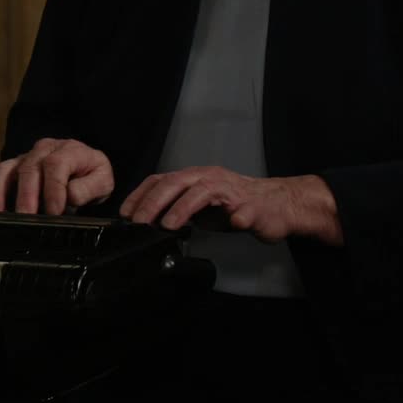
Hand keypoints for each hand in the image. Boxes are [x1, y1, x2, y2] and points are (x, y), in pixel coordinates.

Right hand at [0, 138, 113, 215]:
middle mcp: (41, 151)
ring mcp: (22, 159)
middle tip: (26, 217)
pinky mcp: (9, 170)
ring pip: (4, 169)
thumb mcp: (102, 180)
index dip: (54, 188)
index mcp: (67, 151)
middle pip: (28, 168)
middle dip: (26, 195)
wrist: (82, 166)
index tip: (55, 211)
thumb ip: (89, 187)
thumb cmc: (90, 174)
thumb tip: (71, 195)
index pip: (56, 165)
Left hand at [119, 167, 343, 245]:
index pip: (161, 180)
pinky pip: (245, 211)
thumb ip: (176, 210)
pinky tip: (234, 223)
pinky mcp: (253, 207)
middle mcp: (210, 179)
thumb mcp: (198, 208)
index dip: (141, 195)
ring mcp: (232, 192)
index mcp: (195, 178)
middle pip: (176, 183)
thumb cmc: (236, 206)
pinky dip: (239, 216)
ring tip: (169, 224)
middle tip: (140, 222)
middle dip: (154, 202)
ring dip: (184, 208)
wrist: (277, 206)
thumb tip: (147, 222)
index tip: (125, 213)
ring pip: (204, 192)